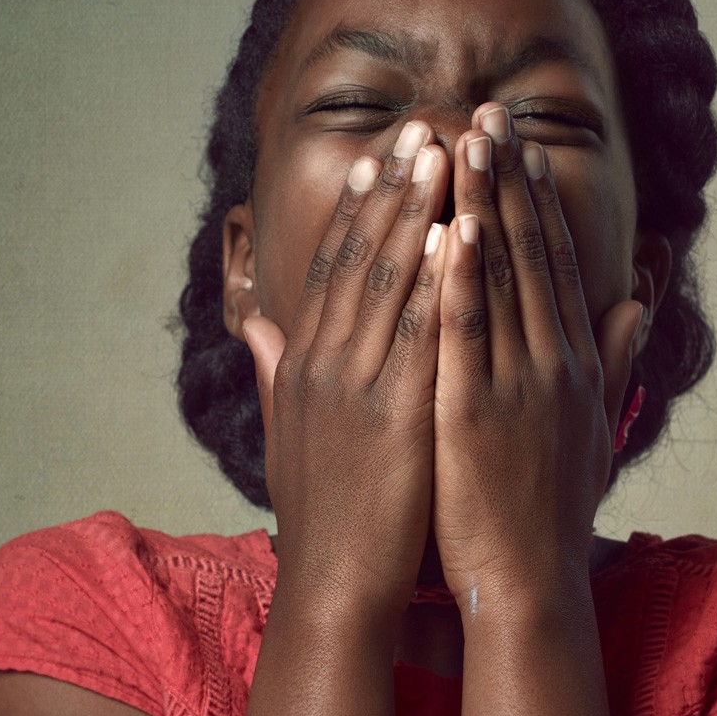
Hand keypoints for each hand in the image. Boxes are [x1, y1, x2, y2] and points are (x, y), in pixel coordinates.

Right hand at [242, 121, 450, 622]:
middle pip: (361, 258)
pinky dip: (439, 282)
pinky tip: (460, 237)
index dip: (358, 209)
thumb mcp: (286, 434)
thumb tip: (256, 325)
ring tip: (447, 156)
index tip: (379, 156)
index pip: (333, 269)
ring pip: (390, 281)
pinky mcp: (394, 417)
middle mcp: (324, 365)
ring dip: (419, 213)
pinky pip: (421, 335)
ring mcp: (357, 388)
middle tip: (423, 128)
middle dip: (394, 189)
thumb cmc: (322, 515)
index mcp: (305, 365)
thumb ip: (274, 373)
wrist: (333, 587)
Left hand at [431, 104, 645, 614]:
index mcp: (573, 363)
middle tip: (488, 114)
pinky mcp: (476, 413)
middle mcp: (554, 363)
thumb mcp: (595, 427)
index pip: (554, 264)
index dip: (537, 200)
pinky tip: (452, 226)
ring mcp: (518, 385)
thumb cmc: (552, 511)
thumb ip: (613, 359)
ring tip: (465, 143)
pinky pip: (468, 334)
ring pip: (500, 279)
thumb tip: (637, 302)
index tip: (519, 145)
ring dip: (483, 206)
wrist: (530, 586)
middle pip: (530, 254)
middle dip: (507, 180)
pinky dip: (462, 278)